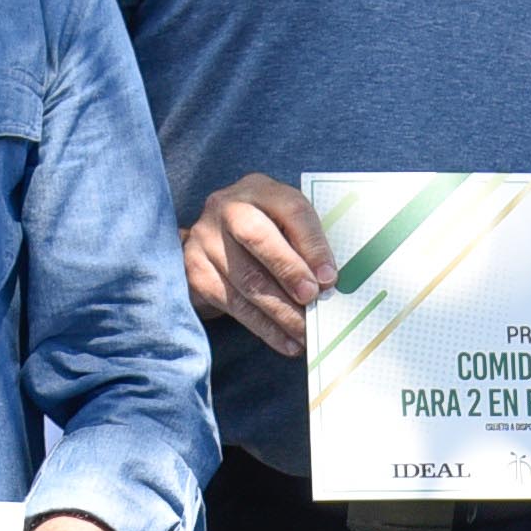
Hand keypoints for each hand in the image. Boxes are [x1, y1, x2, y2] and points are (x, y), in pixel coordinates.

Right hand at [183, 173, 333, 356]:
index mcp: (260, 189)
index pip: (291, 209)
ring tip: (306, 332)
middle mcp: (227, 207)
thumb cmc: (266, 235)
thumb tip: (334, 284)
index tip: (330, 277)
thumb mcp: (285, 226)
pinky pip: (233, 304)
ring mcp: (206, 239)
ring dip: (281, 311)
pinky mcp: (196, 271)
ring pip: (246, 279)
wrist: (213, 244)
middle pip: (258, 237)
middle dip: (289, 271)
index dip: (313, 244)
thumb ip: (306, 244)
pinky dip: (264, 328)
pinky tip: (286, 342)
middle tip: (313, 299)